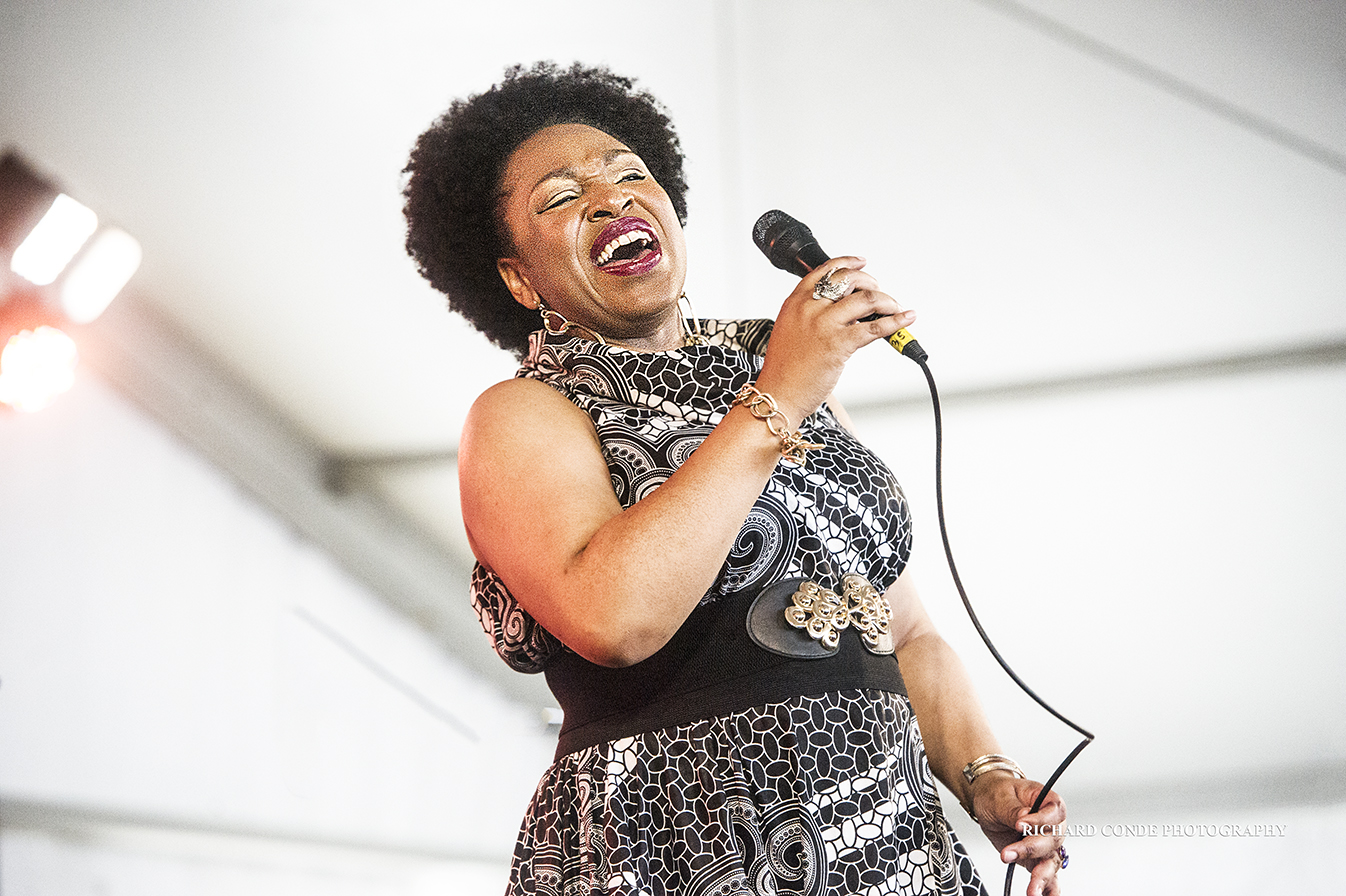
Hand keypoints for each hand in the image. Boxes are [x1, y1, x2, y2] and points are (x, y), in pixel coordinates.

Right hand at [754, 256, 913, 424]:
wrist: (778, 394)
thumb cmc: (784, 370)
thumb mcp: (789, 331)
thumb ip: (810, 315)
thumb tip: (842, 310)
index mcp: (796, 302)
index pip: (825, 271)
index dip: (848, 263)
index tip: (862, 263)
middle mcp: (810, 308)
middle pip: (849, 279)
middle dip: (871, 283)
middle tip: (879, 293)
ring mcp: (824, 324)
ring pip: (867, 299)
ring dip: (887, 301)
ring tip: (894, 307)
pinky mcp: (839, 344)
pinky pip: (875, 327)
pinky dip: (895, 322)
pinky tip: (905, 319)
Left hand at [969, 772, 1067, 895]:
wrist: (987, 800)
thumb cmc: (997, 792)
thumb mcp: (1000, 796)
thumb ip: (1013, 809)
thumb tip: (1024, 817)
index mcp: (1047, 802)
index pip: (1054, 811)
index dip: (1040, 820)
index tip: (1020, 825)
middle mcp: (1052, 825)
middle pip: (1052, 839)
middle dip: (1031, 849)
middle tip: (1008, 853)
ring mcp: (1045, 844)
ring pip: (1051, 861)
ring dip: (1041, 876)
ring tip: (1032, 889)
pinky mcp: (1036, 858)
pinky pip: (1048, 875)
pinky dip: (1048, 888)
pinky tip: (1043, 895)